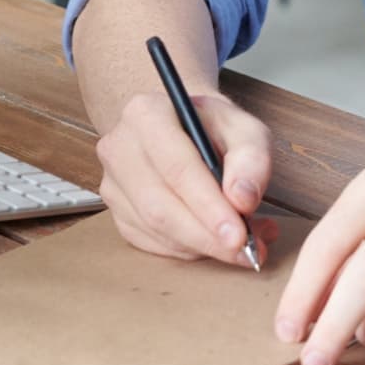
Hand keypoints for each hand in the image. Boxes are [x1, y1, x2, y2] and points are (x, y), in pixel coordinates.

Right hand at [94, 88, 279, 266]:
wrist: (183, 126)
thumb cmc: (214, 126)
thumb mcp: (244, 128)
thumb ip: (252, 159)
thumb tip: (243, 200)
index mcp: (147, 114)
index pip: (176, 168)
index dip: (208, 207)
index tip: (239, 235)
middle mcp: (120, 147)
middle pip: (160, 207)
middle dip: (206, 236)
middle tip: (246, 250)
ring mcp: (113, 183)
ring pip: (155, 230)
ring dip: (201, 245)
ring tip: (243, 244)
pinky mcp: (117, 211)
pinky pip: (151, 243)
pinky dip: (188, 249)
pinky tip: (213, 240)